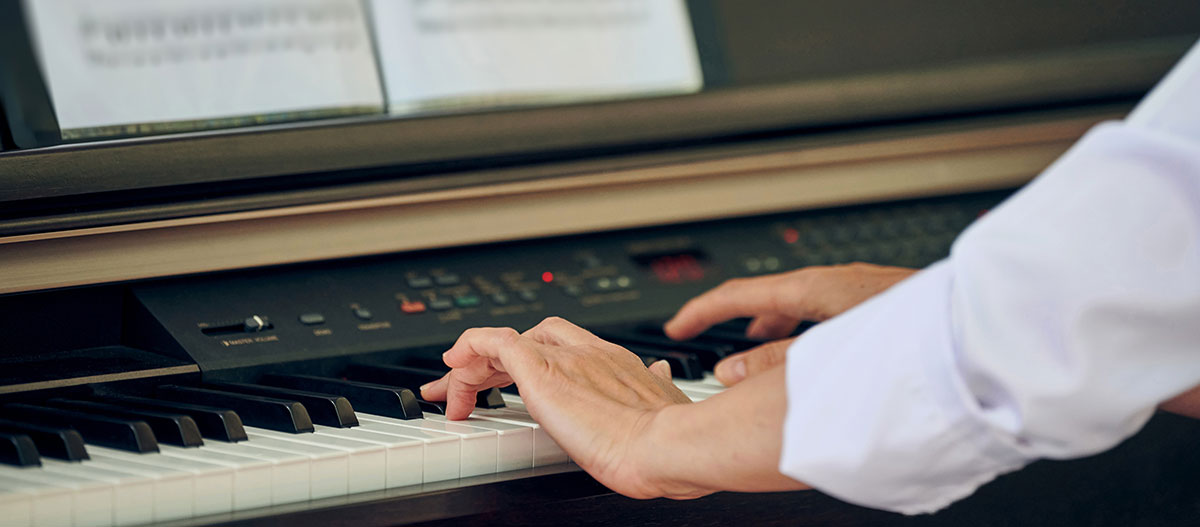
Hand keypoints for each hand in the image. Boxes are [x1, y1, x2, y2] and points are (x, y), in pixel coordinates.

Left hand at [420, 317, 700, 498]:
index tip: (515, 384)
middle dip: (497, 363)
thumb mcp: (663, 407)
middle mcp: (588, 352)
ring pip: (505, 343)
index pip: (566, 343)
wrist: (664, 444)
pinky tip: (453, 365)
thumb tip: (663, 373)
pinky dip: (469, 347)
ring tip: (450, 393)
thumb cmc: (667, 441)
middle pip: (530, 338)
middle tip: (471, 388)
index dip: (535, 356)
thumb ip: (658, 387)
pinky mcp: (540, 369)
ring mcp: (564, 358)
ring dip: (474, 367)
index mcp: (615, 361)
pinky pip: (492, 342)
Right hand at [664, 263, 915, 384]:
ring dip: (773, 328)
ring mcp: (860, 290)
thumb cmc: (911, 337)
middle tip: (716, 346)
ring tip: (760, 354)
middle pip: (769, 297)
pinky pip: (825, 311)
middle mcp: (836, 282)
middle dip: (738, 322)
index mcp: (816, 287)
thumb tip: (732, 374)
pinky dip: (804, 329)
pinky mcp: (880, 301)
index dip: (702, 313)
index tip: (677, 328)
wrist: (979, 328)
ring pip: (799, 305)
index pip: (739, 294)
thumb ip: (774, 364)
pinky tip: (815, 354)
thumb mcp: (826, 355)